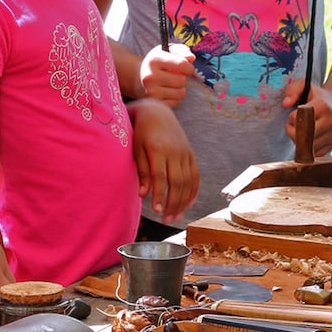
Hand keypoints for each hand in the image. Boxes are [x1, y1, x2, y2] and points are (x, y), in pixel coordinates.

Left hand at [129, 99, 199, 220]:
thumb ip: (142, 171)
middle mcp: (175, 151)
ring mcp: (185, 152)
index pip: (161, 177)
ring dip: (183, 201)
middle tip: (167, 220)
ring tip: (176, 217)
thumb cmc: (142, 132)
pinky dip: (194, 190)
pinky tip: (189, 203)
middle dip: (173, 203)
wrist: (157, 111)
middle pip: (178, 182)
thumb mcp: (136, 149)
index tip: (157, 211)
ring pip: (188, 181)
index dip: (160, 195)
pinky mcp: (190, 153)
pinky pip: (195, 175)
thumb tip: (143, 194)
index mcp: (159, 149)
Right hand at [139, 44, 196, 104]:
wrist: (139, 78)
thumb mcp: (168, 50)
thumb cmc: (158, 63)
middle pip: (182, 80)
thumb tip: (191, 58)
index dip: (189, 67)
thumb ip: (182, 50)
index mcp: (154, 60)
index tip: (188, 67)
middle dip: (183, 78)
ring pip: (181, 92)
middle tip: (176, 75)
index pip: (181, 64)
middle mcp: (150, 76)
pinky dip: (175, 97)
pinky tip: (168, 91)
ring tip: (171, 83)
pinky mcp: (154, 103)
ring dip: (180, 88)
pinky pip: (176, 102)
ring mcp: (151, 91)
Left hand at [281, 81, 331, 155]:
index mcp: (323, 105)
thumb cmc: (316, 96)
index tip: (293, 115)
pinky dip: (307, 149)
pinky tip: (307, 139)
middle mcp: (331, 121)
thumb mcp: (304, 86)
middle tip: (291, 127)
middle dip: (292, 133)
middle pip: (304, 136)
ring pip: (309, 146)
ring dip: (298, 141)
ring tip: (299, 132)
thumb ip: (292, 90)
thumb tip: (285, 104)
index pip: (300, 118)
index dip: (291, 118)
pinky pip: (315, 153)